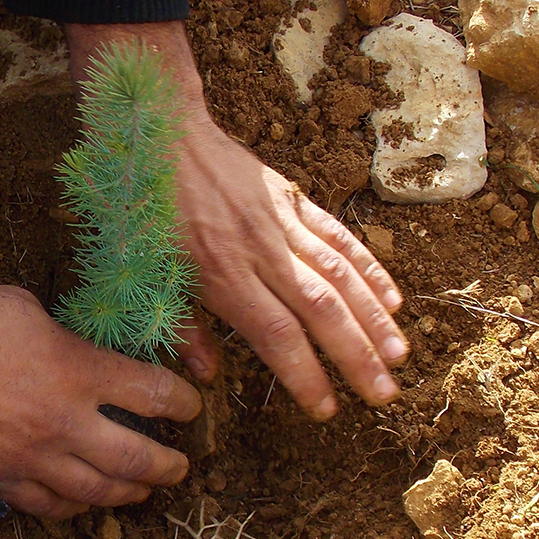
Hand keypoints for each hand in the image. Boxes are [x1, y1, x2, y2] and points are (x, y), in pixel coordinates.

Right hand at [0, 232, 200, 518]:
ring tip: (142, 489)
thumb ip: (67, 342)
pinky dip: (73, 506)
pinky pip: (46, 505)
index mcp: (76, 371)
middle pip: (137, 460)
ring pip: (96, 493)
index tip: (190, 406)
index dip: (181, 404)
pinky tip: (82, 500)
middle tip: (181, 465)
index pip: (152, 396)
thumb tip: (84, 357)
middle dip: (168, 466)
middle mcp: (60, 423)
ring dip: (128, 493)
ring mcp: (27, 458)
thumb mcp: (27, 309)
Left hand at [63, 22, 408, 418]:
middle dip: (357, 357)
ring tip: (400, 356)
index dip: (307, 376)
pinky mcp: (291, 197)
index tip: (328, 409)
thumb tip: (209, 376)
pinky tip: (393, 298)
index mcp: (220, 275)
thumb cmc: (138, 207)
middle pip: (322, 310)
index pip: (278, 335)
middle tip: (385, 396)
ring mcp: (281, 221)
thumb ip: (179, 327)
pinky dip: (369, 267)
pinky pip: (339, 235)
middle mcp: (259, 250)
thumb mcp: (140, 274)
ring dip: (374, 318)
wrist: (155, 129)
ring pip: (341, 274)